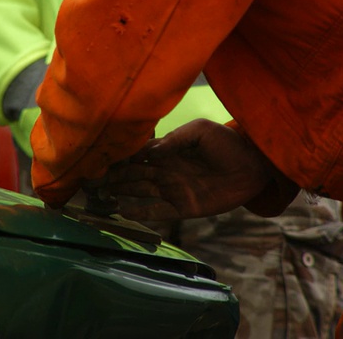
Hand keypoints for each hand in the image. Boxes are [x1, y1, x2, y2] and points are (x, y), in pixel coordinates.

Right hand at [106, 119, 272, 220]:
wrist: (253, 166)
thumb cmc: (228, 143)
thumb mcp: (201, 131)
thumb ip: (175, 140)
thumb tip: (150, 151)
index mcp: (167, 151)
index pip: (137, 155)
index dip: (119, 157)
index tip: (99, 158)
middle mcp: (165, 171)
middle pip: (132, 175)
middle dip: (112, 177)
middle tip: (89, 180)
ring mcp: (173, 190)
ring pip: (139, 192)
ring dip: (120, 193)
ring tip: (99, 196)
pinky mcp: (184, 207)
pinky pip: (158, 211)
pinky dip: (140, 212)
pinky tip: (122, 211)